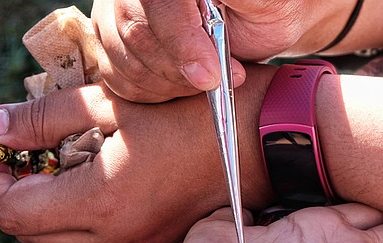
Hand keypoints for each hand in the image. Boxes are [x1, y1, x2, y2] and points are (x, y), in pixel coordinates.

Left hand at [0, 69, 275, 242]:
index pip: (13, 210)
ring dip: (42, 228)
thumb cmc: (190, 120)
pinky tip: (89, 212)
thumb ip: (43, 118)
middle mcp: (115, 240)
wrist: (252, 148)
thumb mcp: (112, 105)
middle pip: (31, 238)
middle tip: (21, 166)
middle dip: (13, 200)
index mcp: (100, 202)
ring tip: (52, 190)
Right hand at [91, 0, 351, 100]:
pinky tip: (183, 87)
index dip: (182, 44)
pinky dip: (152, 93)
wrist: (265, 21)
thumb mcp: (256, 0)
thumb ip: (229, 1)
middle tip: (220, 78)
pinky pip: (117, 77)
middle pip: (137, 37)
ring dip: (171, 84)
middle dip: (182, 70)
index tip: (211, 77)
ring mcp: (118, 13)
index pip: (158, 6)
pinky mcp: (116, 42)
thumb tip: (199, 21)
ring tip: (206, 80)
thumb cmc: (267, 5)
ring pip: (126, 61)